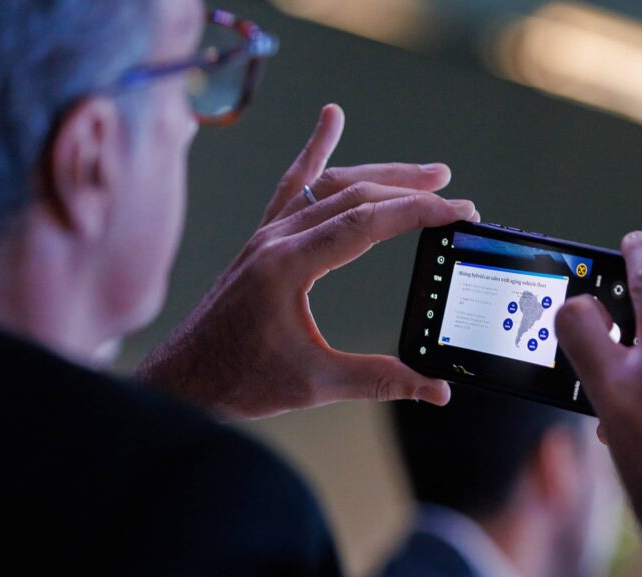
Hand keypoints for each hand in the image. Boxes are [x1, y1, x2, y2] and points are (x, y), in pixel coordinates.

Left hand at [138, 104, 476, 417]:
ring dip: (380, 174)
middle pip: (354, 196)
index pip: (365, 223)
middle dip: (410, 192)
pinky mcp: (262, 240)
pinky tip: (331, 120)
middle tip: (454, 195)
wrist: (184, 380)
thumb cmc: (240, 381)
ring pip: (329, 185)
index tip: (458, 210)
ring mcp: (267, 235)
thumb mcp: (316, 384)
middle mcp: (276, 239)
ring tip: (427, 173)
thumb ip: (381, 380)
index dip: (418, 212)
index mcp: (288, 266)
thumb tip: (438, 391)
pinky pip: (293, 184)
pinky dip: (315, 151)